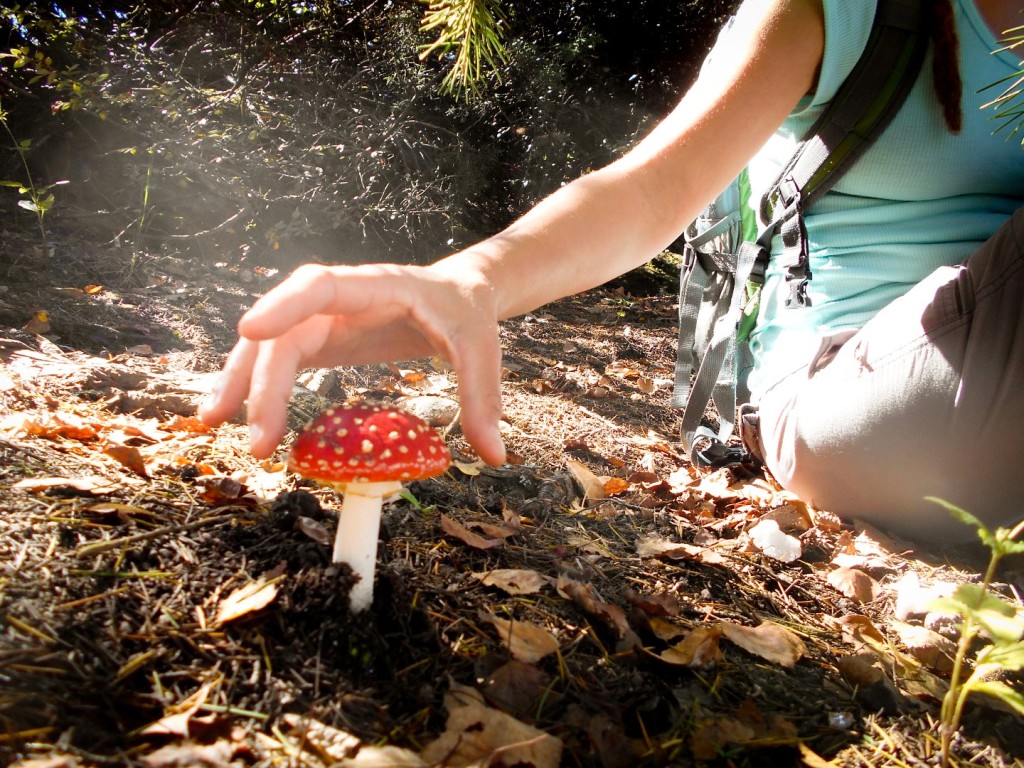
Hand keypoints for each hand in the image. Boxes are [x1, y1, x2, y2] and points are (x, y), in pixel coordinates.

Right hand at [199, 260, 506, 464]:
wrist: (458, 294)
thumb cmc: (466, 313)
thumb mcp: (482, 350)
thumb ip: (483, 399)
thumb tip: (495, 458)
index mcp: (378, 285)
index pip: (321, 284)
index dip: (284, 304)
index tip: (250, 330)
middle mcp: (340, 299)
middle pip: (285, 331)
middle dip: (262, 380)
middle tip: (258, 440)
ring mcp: (324, 318)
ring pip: (269, 345)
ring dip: (240, 381)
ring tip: (213, 425)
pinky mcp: (321, 340)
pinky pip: (278, 360)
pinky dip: (255, 385)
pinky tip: (238, 417)